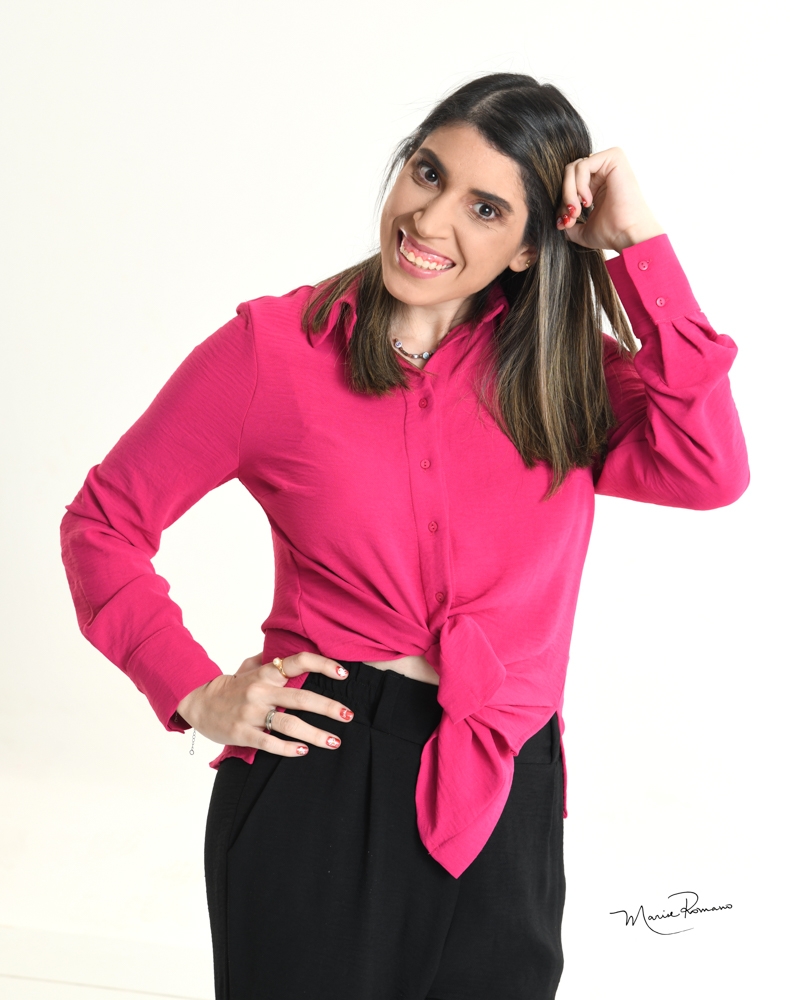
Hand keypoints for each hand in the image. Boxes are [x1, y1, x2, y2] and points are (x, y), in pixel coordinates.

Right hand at [175, 651, 354, 756]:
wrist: (197, 702)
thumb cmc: (229, 687)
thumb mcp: (248, 667)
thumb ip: (269, 661)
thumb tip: (290, 651)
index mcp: (266, 673)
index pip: (299, 662)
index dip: (323, 665)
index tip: (343, 673)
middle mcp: (261, 690)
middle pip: (301, 698)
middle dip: (328, 708)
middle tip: (348, 715)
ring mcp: (251, 712)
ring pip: (289, 724)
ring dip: (315, 734)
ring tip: (334, 741)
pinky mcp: (242, 733)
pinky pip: (269, 742)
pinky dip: (287, 748)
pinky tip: (303, 751)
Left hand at [555, 147, 664, 253]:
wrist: (627, 236)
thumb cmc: (611, 234)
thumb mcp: (582, 229)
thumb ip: (570, 221)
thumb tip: (558, 221)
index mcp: (598, 184)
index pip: (569, 182)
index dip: (563, 202)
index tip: (565, 222)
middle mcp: (604, 171)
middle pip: (569, 173)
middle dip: (564, 197)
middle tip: (571, 216)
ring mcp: (610, 163)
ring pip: (573, 168)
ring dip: (570, 193)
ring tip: (578, 211)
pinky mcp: (614, 158)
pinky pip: (583, 166)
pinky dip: (579, 186)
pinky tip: (588, 201)